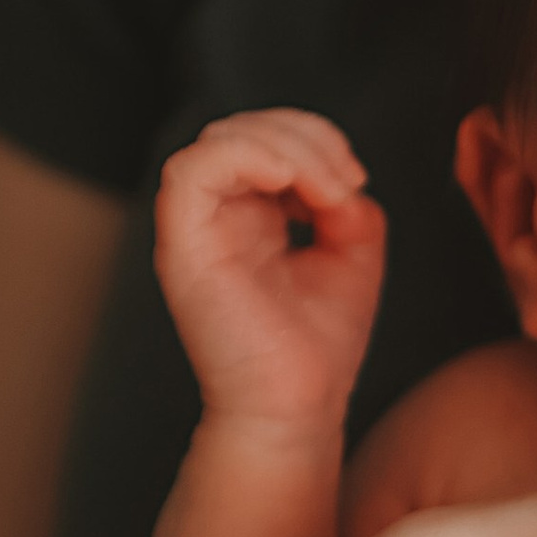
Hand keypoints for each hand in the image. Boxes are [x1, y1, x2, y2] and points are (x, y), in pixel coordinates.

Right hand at [153, 110, 387, 432]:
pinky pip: (192, 169)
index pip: (267, 138)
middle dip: (305, 135)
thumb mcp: (353, 255)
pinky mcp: (182, 244)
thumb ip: (344, 202)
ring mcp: (195, 228)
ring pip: (217, 138)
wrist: (297, 408)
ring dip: (284, 146)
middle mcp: (217, 216)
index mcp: (251, 216)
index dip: (316, 139)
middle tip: (345, 182)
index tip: (354, 181)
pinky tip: (290, 186)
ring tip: (326, 189)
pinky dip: (248, 158)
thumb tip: (340, 176)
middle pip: (242, 127)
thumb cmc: (319, 347)